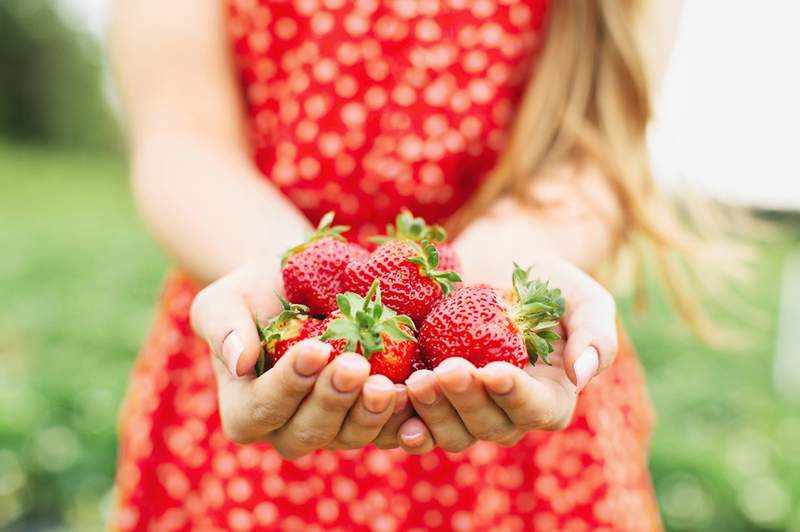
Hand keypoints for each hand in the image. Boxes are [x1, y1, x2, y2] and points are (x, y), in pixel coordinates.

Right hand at [190, 258, 411, 457]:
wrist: (298, 286)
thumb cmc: (253, 292)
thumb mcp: (225, 299)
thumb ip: (223, 328)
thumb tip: (239, 362)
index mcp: (245, 410)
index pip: (261, 410)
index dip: (287, 385)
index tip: (313, 350)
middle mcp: (286, 429)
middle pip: (308, 431)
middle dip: (333, 399)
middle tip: (356, 365)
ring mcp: (331, 429)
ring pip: (349, 436)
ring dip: (370, 414)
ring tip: (389, 385)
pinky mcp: (366, 418)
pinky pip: (386, 431)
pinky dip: (401, 418)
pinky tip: (414, 394)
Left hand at [395, 256, 617, 452]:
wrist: (491, 261)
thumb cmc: (543, 278)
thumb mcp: (580, 295)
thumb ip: (595, 333)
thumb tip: (583, 376)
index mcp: (549, 396)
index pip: (538, 410)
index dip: (515, 396)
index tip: (494, 371)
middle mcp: (506, 413)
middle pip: (489, 427)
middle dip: (466, 402)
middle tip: (446, 371)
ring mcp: (465, 410)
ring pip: (450, 433)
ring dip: (433, 413)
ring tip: (417, 381)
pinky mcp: (429, 399)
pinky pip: (414, 422)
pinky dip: (400, 419)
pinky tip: (386, 401)